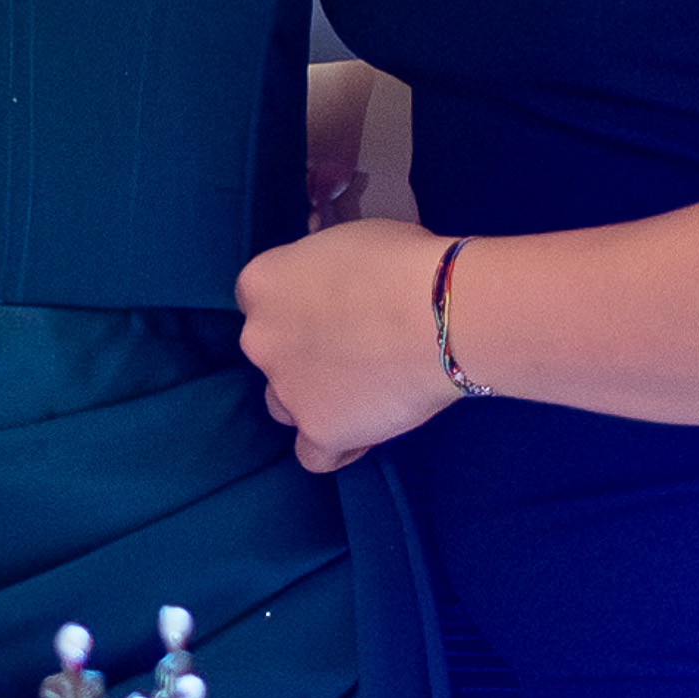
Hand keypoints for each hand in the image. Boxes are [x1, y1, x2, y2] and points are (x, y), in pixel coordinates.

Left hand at [237, 217, 455, 475]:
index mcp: (262, 282)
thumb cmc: (402, 262)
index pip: (261, 299)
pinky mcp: (318, 432)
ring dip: (313, 399)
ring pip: (285, 404)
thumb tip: (335, 281)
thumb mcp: (347, 242)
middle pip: (271, 352)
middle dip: (304, 352)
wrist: (440, 315)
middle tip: (355, 346)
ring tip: (363, 392)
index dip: (297, 305)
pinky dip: (335, 447)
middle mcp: (259, 338)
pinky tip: (362, 433)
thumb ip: (325, 271)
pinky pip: (314, 454)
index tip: (332, 307)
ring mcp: (285, 389)